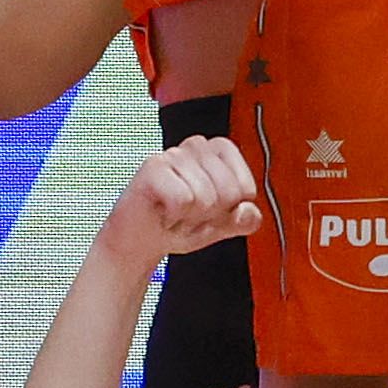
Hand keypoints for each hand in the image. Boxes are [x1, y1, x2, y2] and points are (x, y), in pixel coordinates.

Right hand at [106, 126, 264, 260]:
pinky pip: (183, 200)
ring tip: (174, 212)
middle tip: (188, 213)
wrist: (139, 241)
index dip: (229, 210)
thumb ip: (244, 220)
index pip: (245, 187)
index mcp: (219, 152)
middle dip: (210, 215)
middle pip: (229, 193)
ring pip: (206, 198)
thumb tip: (248, 211)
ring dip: (189, 218)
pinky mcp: (153, 166)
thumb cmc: (180, 225)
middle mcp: (197, 146)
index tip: (209, 210)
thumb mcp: (221, 226)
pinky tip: (162, 211)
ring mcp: (174, 154)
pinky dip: (173, 216)